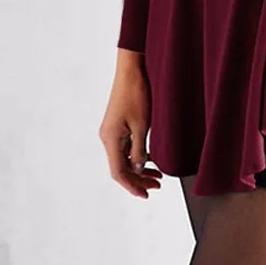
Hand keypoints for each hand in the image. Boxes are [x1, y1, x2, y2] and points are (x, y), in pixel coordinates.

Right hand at [98, 50, 162, 198]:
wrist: (131, 70)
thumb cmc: (136, 93)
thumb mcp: (142, 124)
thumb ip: (139, 148)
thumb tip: (139, 169)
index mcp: (110, 139)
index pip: (118, 172)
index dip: (132, 186)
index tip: (146, 194)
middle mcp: (107, 137)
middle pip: (121, 167)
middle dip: (138, 179)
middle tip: (158, 185)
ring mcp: (111, 131)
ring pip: (124, 158)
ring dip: (139, 168)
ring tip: (157, 176)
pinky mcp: (117, 125)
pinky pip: (125, 147)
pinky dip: (137, 156)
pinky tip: (151, 159)